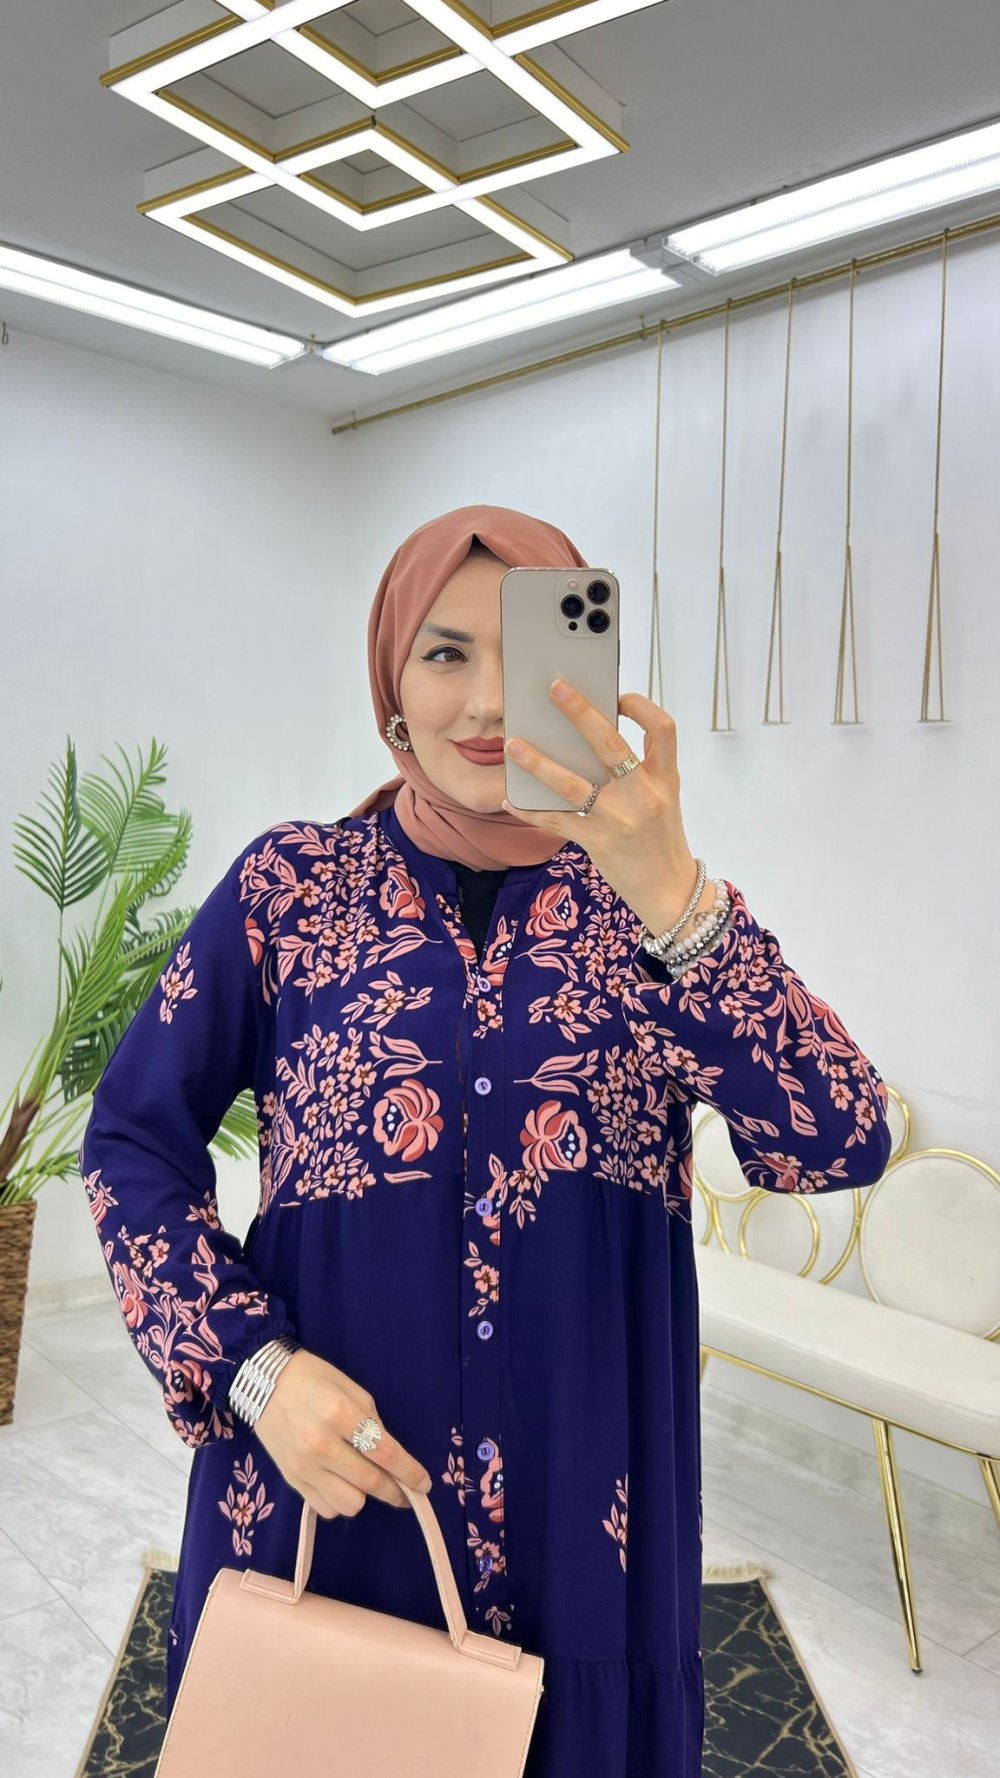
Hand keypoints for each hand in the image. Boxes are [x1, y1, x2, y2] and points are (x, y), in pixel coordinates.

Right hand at [254, 1349, 433, 1516]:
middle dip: (396, 1491)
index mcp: (339, 1414)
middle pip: (370, 1483)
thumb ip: (372, 1422)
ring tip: (364, 1480)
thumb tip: (390, 1456)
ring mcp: (303, 1466)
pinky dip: (339, 1501)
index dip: (409, 1472)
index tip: (424, 1484)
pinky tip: (340, 1483)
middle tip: (405, 1492)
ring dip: (364, 1496)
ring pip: (349, 1504)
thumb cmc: (313, 1378)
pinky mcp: (291, 1480)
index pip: (384, 1452)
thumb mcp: (351, 1388)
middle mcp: (320, 1444)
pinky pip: (326, 1508)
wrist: (262, 1382)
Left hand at [502, 681, 702, 932]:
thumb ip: (640, 769)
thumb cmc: (661, 838)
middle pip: (610, 744)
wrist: (669, 890)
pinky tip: (511, 799)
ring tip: (513, 745)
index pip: (663, 729)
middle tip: (555, 688)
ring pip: (572, 783)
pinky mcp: (597, 842)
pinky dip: (529, 810)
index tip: (619, 697)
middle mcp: (644, 795)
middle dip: (581, 712)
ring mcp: (619, 819)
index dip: (642, 707)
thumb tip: (589, 738)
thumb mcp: (664, 798)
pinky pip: (555, 820)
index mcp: (665, 779)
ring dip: (538, 762)